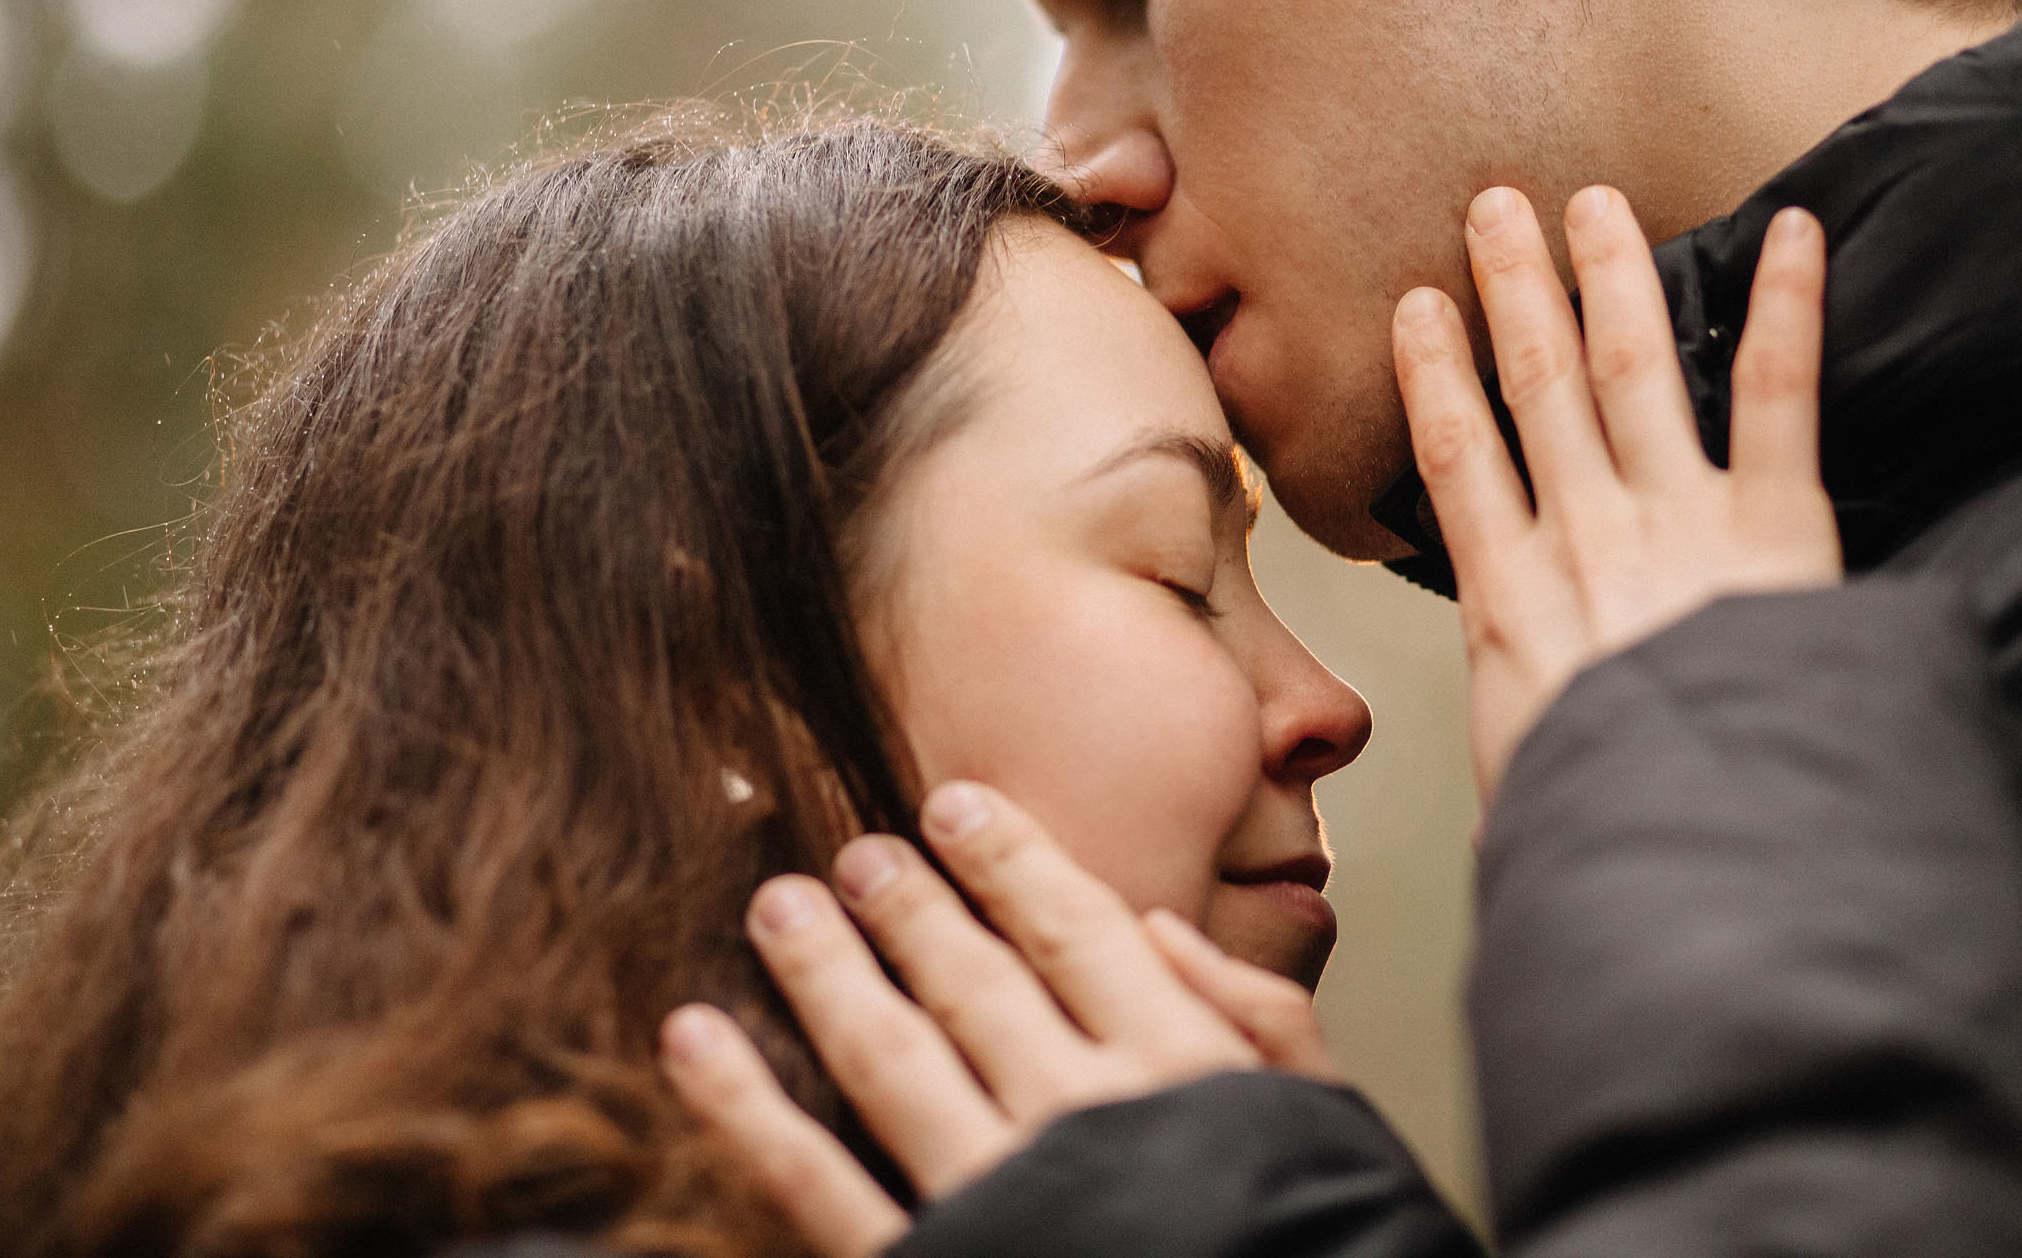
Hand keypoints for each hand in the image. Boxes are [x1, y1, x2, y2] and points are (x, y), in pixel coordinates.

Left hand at [660, 780, 1341, 1257]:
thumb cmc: (1315, 1245)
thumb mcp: (1326, 1120)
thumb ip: (1262, 1017)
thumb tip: (1162, 926)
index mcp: (1178, 1065)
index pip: (1075, 930)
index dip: (1008, 859)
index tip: (956, 807)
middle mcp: (1081, 1111)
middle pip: (972, 978)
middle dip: (906, 905)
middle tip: (856, 853)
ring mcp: (999, 1189)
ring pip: (887, 1055)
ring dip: (823, 971)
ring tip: (778, 907)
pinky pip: (815, 1181)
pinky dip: (744, 1108)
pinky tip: (694, 1044)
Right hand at [1393, 185, 1840, 803]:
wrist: (1694, 840)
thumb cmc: (1603, 829)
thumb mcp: (1525, 810)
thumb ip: (1517, 793)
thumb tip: (1499, 851)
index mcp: (1510, 604)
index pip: (1456, 461)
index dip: (1434, 376)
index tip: (1417, 310)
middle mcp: (1584, 539)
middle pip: (1537, 390)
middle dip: (1514, 292)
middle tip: (1496, 208)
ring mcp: (1676, 521)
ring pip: (1630, 371)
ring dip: (1609, 278)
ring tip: (1592, 203)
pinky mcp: (1775, 524)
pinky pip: (1777, 396)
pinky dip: (1788, 309)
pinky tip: (1797, 233)